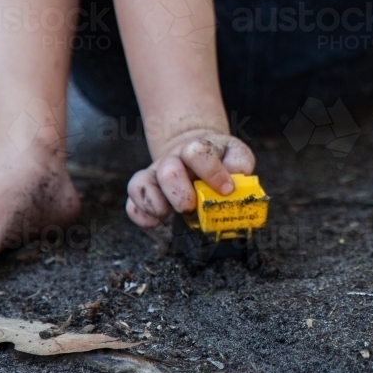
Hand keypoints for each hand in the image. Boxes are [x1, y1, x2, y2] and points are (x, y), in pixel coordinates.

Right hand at [125, 130, 255, 227]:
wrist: (197, 153)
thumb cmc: (220, 159)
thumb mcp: (236, 155)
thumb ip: (240, 164)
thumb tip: (236, 182)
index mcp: (197, 149)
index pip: (196, 152)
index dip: (211, 172)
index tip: (226, 189)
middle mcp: (173, 160)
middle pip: (168, 171)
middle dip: (180, 193)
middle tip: (191, 208)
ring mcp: (155, 175)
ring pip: (142, 184)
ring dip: (155, 204)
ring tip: (169, 215)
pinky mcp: (145, 192)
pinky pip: (131, 203)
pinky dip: (141, 216)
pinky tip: (156, 223)